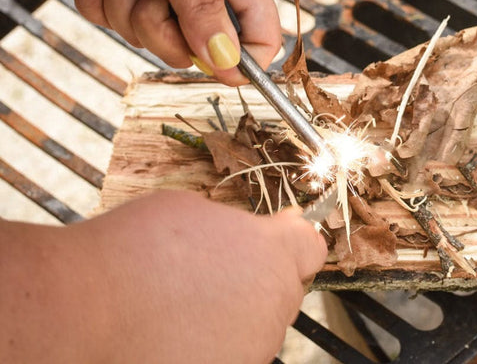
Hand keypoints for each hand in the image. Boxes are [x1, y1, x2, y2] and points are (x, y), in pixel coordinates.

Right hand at [0, 191, 326, 362]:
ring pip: (256, 321)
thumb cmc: (138, 246)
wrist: (85, 308)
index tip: (278, 233)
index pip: (310, 246)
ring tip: (185, 300)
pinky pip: (232, 348)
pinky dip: (214, 338)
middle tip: (214, 268)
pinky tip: (175, 328)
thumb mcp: (193, 210)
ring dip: (234, 309)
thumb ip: (233, 227)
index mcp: (272, 253)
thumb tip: (244, 237)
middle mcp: (273, 304)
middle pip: (282, 286)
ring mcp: (252, 348)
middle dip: (258, 274)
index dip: (292, 238)